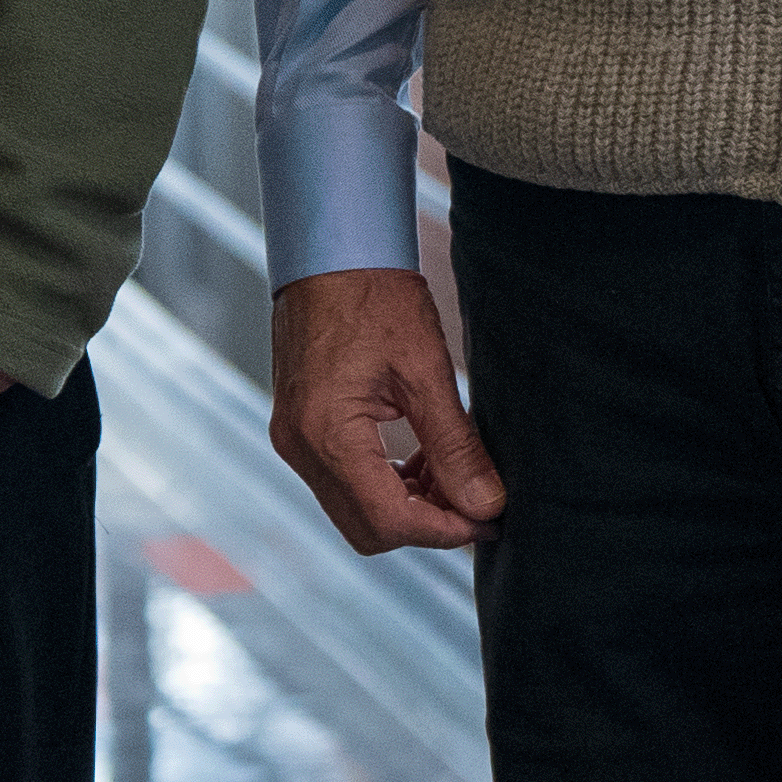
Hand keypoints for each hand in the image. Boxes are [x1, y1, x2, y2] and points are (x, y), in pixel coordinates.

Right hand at [268, 266, 506, 552]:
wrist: (329, 250)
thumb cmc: (375, 294)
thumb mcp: (425, 368)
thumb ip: (455, 444)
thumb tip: (487, 504)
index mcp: (327, 433)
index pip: (388, 520)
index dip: (443, 531)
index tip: (488, 519)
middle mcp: (300, 447)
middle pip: (367, 528)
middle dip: (427, 525)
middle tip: (477, 501)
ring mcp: (293, 439)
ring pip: (355, 509)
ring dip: (408, 505)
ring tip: (455, 473)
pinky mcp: (298, 428)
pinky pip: (343, 480)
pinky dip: (385, 482)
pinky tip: (422, 456)